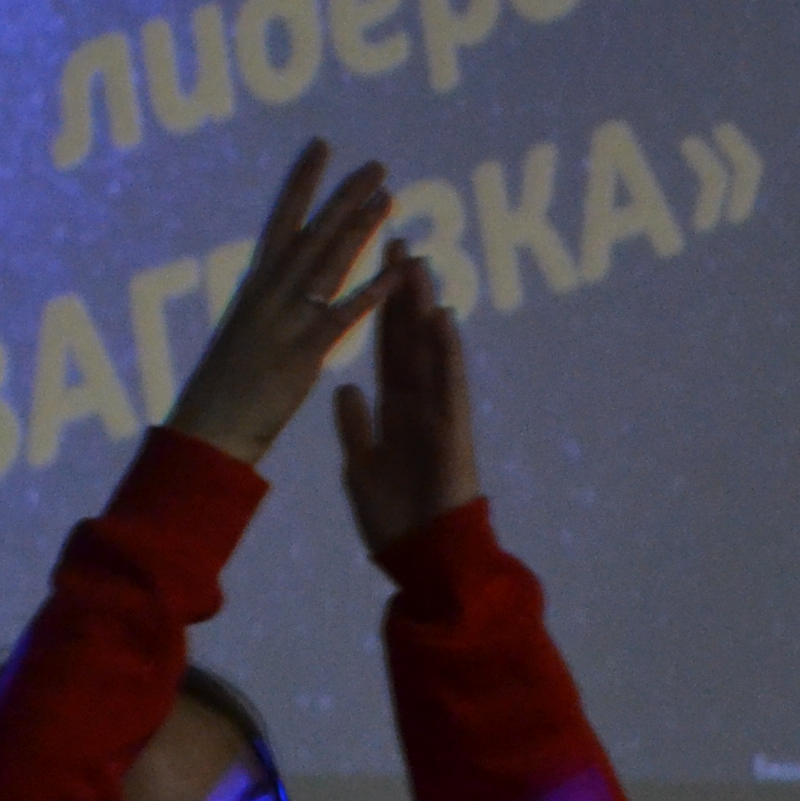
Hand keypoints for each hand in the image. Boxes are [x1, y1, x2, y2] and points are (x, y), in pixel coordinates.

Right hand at [164, 140, 396, 467]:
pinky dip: (373, 293)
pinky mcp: (302, 353)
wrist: (204, 435)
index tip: (320, 147)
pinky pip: (343, 316)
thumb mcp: (238, 341)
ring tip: (389, 196)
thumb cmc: (217, 398)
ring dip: (361, 228)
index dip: (301, 183)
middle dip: (344, 196)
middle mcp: (268, 295)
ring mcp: (284, 321)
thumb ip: (260, 314)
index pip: (281, 223)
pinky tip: (399, 271)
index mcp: (253, 290)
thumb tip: (268, 294)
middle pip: (312, 234)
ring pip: (328, 264)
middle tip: (377, 165)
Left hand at [334, 243, 481, 554]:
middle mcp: (419, 403)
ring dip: (424, 307)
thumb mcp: (360, 466)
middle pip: (409, 336)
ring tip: (419, 263)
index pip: (386, 347)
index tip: (377, 266)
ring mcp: (439, 413)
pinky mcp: (453, 431)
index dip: (380, 307)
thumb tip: (346, 388)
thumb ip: (355, 426)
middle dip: (404, 292)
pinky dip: (446, 351)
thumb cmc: (395, 519)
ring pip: (431, 350)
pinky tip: (442, 317)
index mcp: (395, 410)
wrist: (421, 558)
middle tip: (400, 242)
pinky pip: (449, 384)